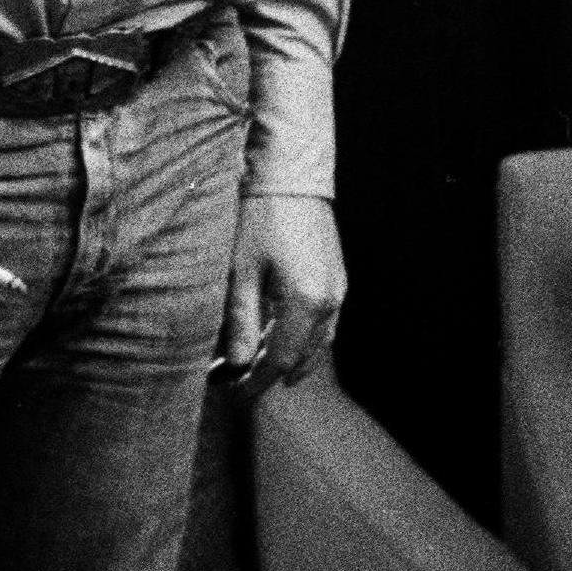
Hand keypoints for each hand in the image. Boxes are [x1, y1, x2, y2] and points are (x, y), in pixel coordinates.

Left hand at [216, 193, 346, 396]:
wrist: (290, 176)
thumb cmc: (260, 220)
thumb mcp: (241, 273)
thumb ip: (241, 324)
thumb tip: (238, 366)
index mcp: (307, 303)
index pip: (281, 360)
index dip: (256, 383)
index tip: (233, 394)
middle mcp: (330, 300)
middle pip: (303, 356)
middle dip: (270, 373)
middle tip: (238, 382)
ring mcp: (338, 288)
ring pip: (318, 341)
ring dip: (289, 357)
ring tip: (257, 363)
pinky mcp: (337, 275)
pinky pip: (325, 321)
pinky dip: (303, 336)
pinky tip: (281, 333)